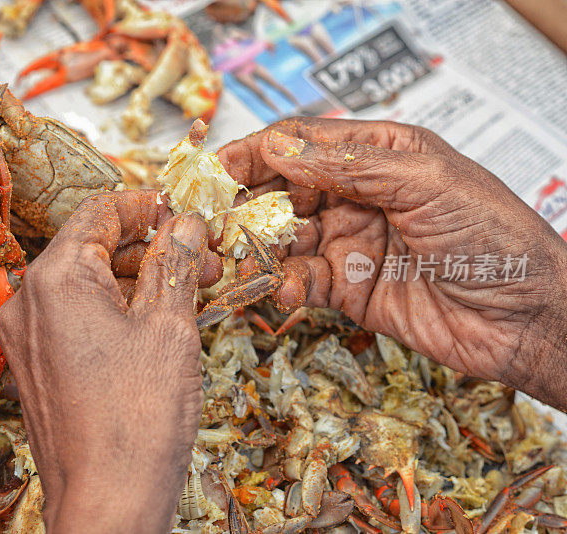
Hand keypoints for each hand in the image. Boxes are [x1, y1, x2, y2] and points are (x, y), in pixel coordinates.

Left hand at [0, 190, 221, 533]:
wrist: (107, 503)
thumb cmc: (137, 419)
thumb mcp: (169, 328)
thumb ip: (176, 264)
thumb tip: (185, 224)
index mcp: (53, 280)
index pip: (98, 214)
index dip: (145, 207)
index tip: (180, 213)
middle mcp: (27, 304)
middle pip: (93, 251)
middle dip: (152, 251)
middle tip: (203, 261)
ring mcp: (27, 339)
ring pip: (87, 288)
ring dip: (138, 284)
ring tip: (191, 296)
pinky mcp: (37, 369)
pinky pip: (77, 321)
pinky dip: (117, 314)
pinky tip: (159, 326)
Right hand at [218, 118, 566, 409]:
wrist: (528, 318)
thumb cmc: (495, 236)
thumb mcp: (425, 181)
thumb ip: (349, 164)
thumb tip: (278, 145)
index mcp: (379, 155)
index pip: (302, 144)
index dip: (255, 153)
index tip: (215, 168)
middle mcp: (358, 196)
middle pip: (282, 191)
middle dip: (245, 204)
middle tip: (210, 220)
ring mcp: (351, 242)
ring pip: (284, 239)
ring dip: (257, 248)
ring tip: (236, 258)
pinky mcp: (349, 289)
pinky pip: (302, 282)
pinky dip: (285, 286)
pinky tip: (284, 289)